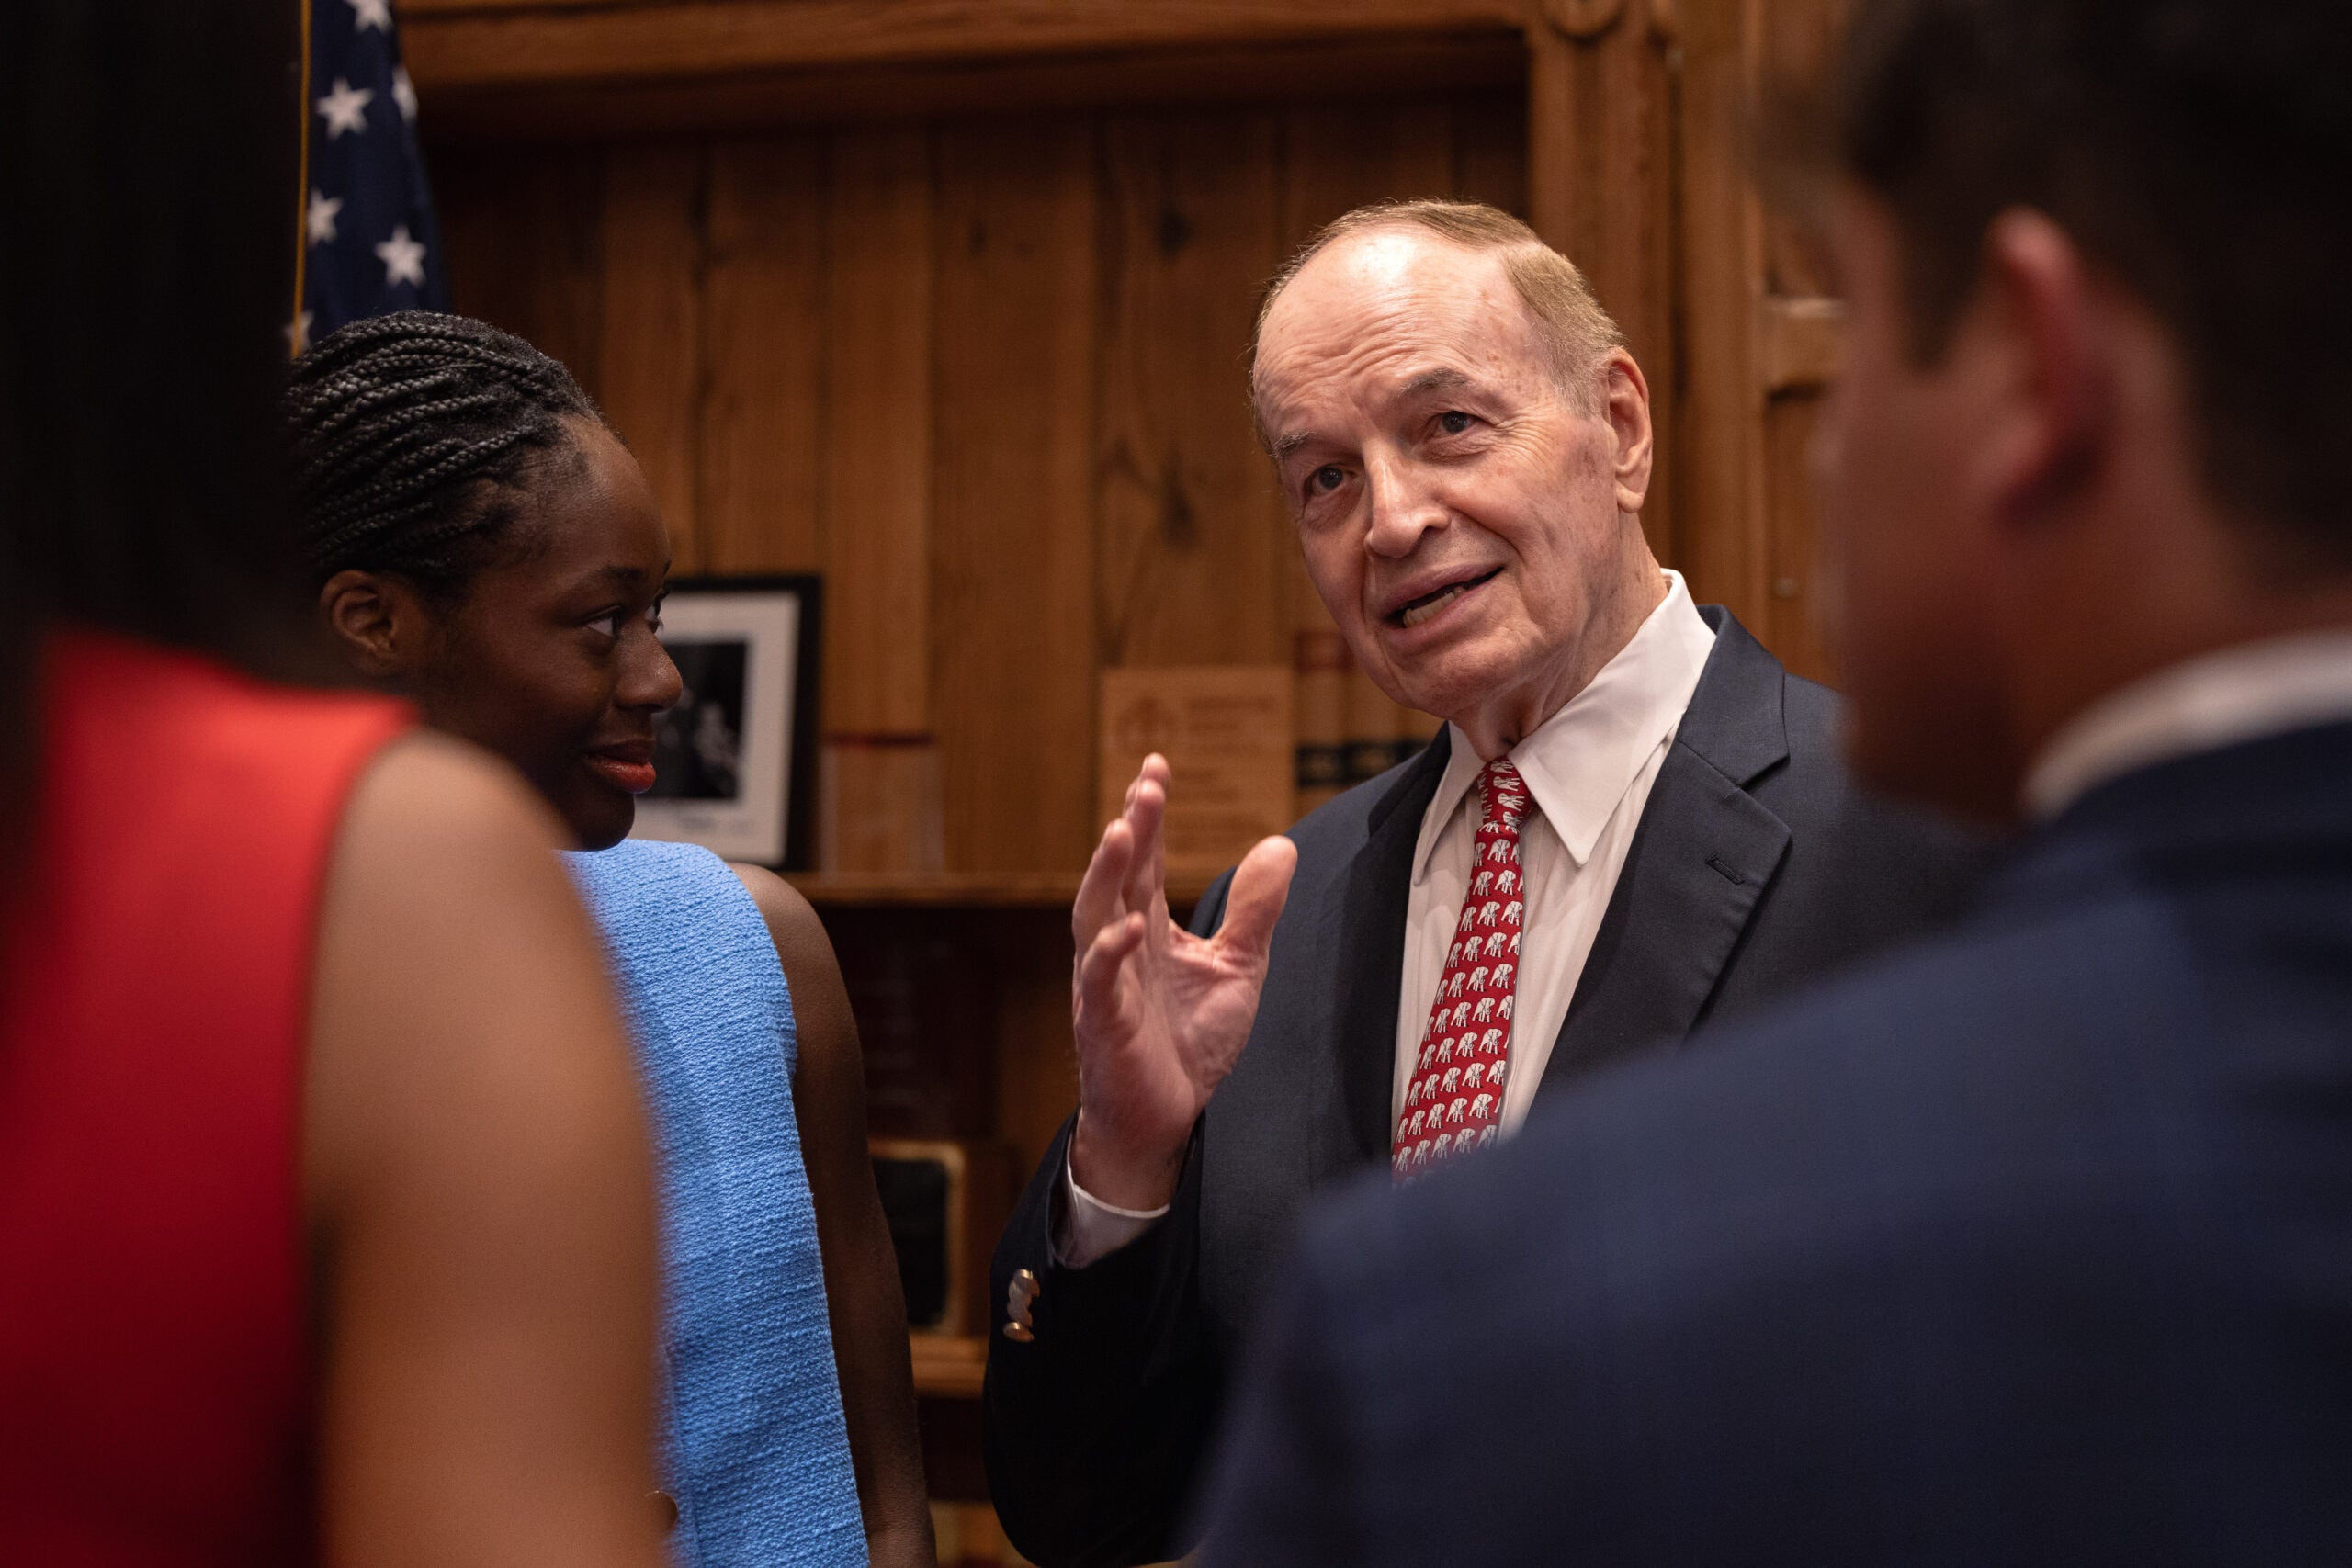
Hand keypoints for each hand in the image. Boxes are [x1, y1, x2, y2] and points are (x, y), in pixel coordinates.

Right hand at [1069, 755, 1297, 1210]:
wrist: (1164, 1120)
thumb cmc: (1190, 1043)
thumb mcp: (1238, 967)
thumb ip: (1254, 910)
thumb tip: (1282, 843)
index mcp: (1148, 928)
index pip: (1146, 861)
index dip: (1149, 815)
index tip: (1155, 766)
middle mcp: (1120, 946)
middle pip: (1118, 876)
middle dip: (1131, 829)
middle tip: (1146, 785)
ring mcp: (1105, 983)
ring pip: (1093, 917)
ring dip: (1105, 874)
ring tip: (1121, 832)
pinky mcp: (1103, 1025)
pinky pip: (1100, 983)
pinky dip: (1109, 954)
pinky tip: (1127, 928)